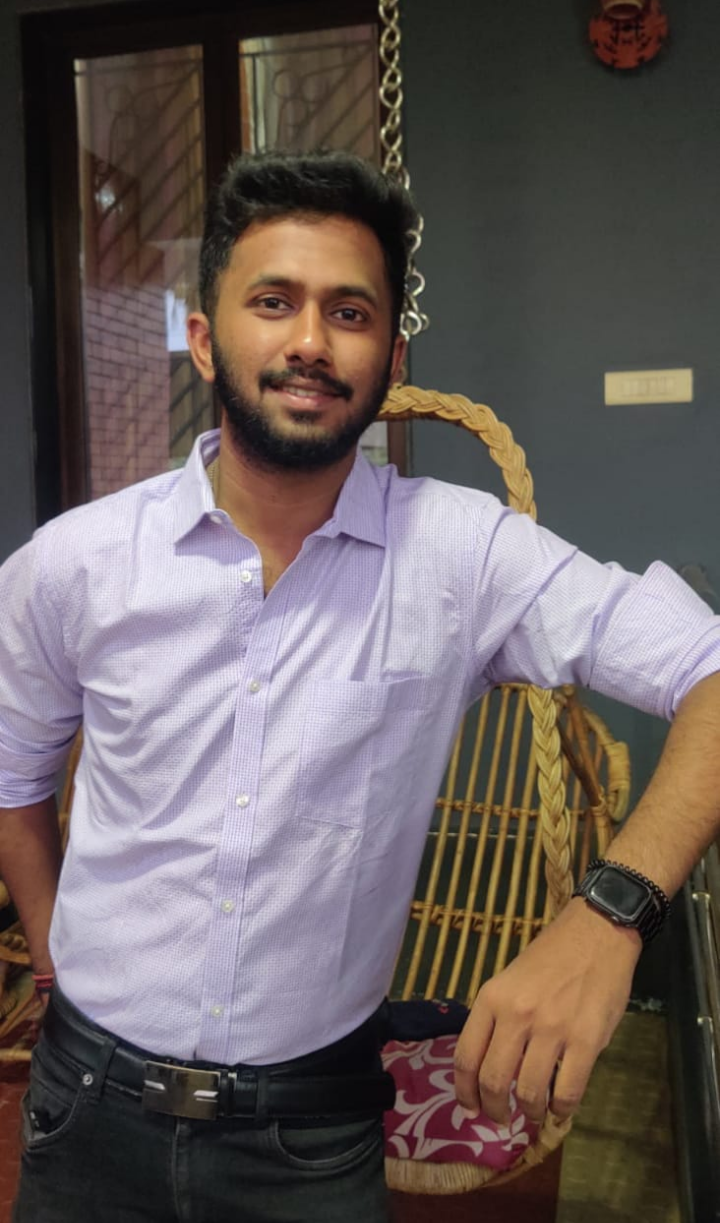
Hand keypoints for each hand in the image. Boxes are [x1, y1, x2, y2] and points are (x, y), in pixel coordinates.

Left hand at [453, 897, 641, 1124]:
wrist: (596, 933)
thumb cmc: (551, 957)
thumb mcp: (510, 981)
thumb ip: (498, 1020)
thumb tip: (489, 1069)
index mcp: (492, 998)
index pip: (466, 1058)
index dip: (465, 1093)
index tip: (470, 1110)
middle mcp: (517, 1015)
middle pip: (493, 1081)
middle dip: (494, 1110)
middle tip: (502, 1118)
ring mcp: (552, 1029)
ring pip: (529, 1092)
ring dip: (530, 1111)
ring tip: (534, 1109)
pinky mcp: (587, 1040)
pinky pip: (568, 1092)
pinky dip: (561, 1109)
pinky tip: (560, 1106)